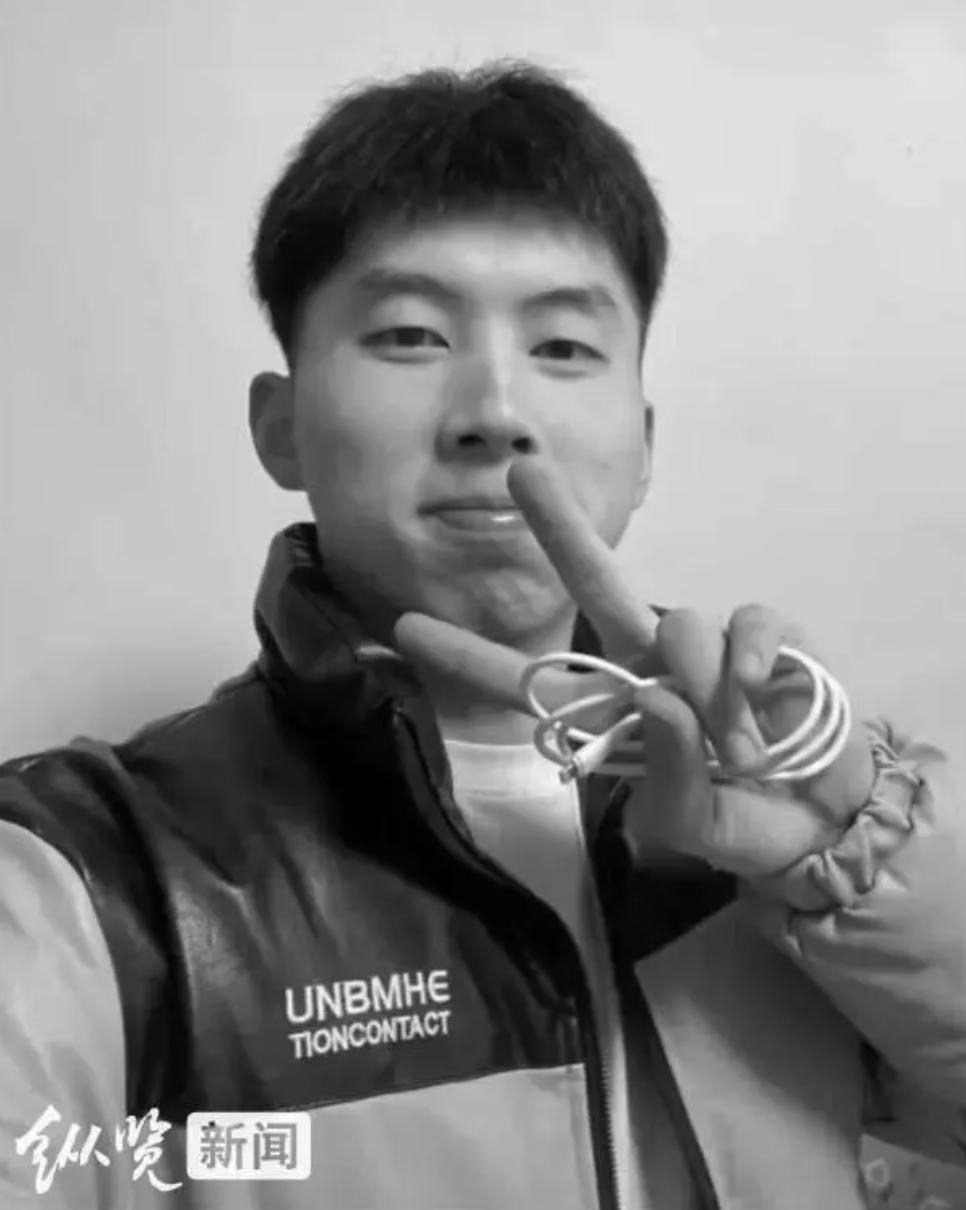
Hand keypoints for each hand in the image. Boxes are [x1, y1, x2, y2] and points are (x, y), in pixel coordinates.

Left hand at [394, 456, 874, 880]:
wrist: (823, 823)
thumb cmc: (740, 822)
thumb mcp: (691, 821)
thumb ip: (667, 771)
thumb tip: (657, 694)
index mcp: (612, 711)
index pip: (530, 684)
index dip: (470, 657)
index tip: (405, 627)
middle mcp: (648, 664)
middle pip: (595, 585)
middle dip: (559, 527)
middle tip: (519, 472)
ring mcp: (706, 647)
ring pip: (681, 621)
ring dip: (703, 681)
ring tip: (739, 747)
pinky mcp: (767, 637)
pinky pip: (747, 620)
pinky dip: (750, 657)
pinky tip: (758, 690)